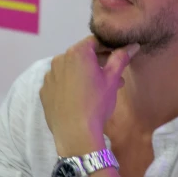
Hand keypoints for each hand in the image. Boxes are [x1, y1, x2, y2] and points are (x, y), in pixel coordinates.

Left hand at [40, 36, 139, 155]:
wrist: (75, 134)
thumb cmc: (97, 104)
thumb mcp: (112, 80)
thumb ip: (121, 58)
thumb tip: (133, 45)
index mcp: (77, 53)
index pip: (95, 42)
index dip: (108, 48)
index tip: (118, 58)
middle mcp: (59, 59)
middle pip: (82, 55)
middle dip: (98, 63)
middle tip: (113, 77)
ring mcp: (49, 76)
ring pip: (70, 69)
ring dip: (83, 74)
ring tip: (97, 90)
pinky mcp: (44, 91)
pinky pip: (60, 83)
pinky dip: (69, 86)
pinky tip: (79, 99)